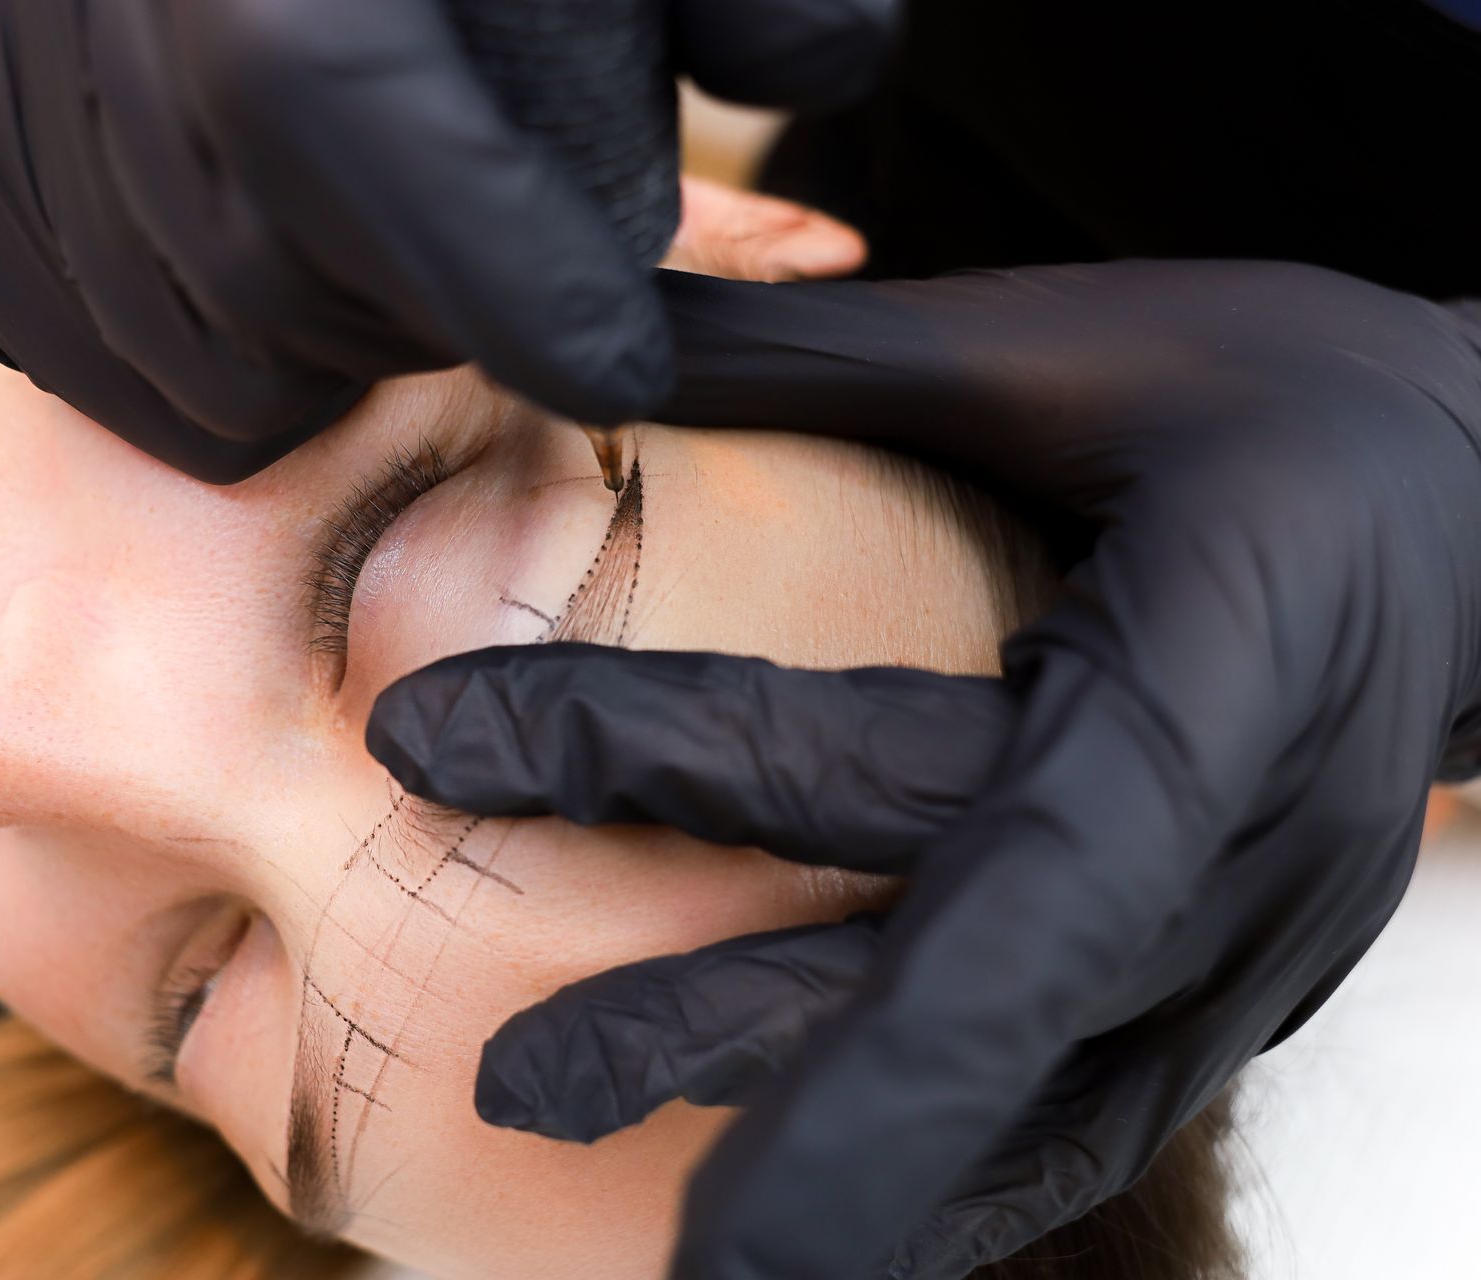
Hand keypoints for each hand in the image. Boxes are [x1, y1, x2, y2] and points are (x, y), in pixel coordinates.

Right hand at [0, 0, 898, 483]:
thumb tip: (812, 73)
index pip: (417, 203)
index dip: (541, 309)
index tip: (623, 358)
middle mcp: (118, 14)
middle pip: (291, 304)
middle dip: (424, 323)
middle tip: (497, 262)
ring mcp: (16, 67)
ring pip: (183, 353)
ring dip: (309, 345)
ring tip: (374, 251)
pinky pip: (61, 327)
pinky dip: (172, 342)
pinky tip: (249, 276)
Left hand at [367, 260, 1480, 1276]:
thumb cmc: (1292, 410)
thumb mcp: (1076, 347)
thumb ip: (824, 359)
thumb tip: (585, 330)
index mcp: (1199, 671)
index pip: (933, 775)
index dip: (681, 777)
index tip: (441, 751)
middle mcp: (1227, 856)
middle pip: (948, 967)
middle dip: (716, 1033)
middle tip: (505, 1085)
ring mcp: (1237, 956)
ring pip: (1005, 1092)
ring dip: (807, 1149)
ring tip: (570, 1132)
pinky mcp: (1223, 996)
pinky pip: (1069, 1128)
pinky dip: (932, 1180)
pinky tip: (803, 1232)